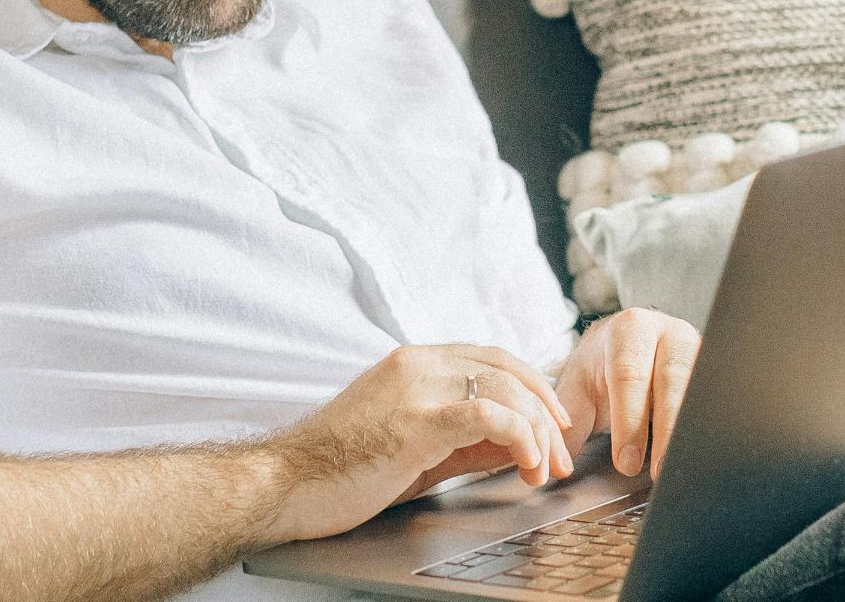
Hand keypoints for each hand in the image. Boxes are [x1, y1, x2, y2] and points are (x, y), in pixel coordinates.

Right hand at [263, 343, 574, 541]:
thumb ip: (462, 438)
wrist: (283, 485)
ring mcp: (415, 388)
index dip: (534, 387)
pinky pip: (488, 414)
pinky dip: (520, 437)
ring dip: (539, 430)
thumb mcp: (411, 446)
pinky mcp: (415, 421)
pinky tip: (526, 464)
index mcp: (412, 363)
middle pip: (507, 368)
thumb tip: (514, 445)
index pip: (492, 357)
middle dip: (546, 412)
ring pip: (504, 387)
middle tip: (561, 455)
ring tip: (545, 468)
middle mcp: (416, 364)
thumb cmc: (338, 470)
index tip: (554, 424)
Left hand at [554, 308, 701, 479]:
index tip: (626, 463)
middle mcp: (669, 333)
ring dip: (690, 432)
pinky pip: (715, 398)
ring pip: (699, 390)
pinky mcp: (715, 367)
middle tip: (658, 471)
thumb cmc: (604, 365)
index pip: (629, 374)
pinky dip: (708, 427)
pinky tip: (699, 454)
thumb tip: (558, 467)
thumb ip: (568, 424)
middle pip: (672, 380)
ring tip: (680, 468)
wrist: (632, 340)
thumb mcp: (579, 387)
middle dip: (666, 430)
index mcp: (630, 330)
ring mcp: (698, 348)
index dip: (629, 422)